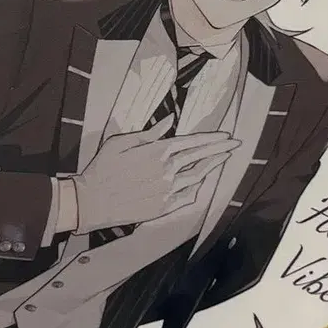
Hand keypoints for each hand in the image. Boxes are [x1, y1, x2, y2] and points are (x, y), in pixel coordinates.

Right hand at [72, 116, 240, 231]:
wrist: (91, 200)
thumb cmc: (103, 168)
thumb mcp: (122, 142)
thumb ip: (150, 132)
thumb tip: (169, 121)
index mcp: (157, 151)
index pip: (192, 142)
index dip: (211, 138)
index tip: (225, 134)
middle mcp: (167, 170)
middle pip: (200, 157)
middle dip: (221, 148)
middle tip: (236, 143)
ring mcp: (167, 190)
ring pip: (198, 176)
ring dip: (214, 166)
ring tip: (225, 158)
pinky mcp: (164, 206)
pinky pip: (188, 196)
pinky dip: (198, 187)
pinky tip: (203, 181)